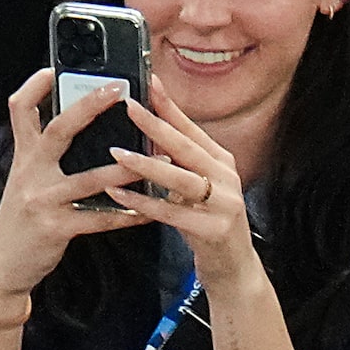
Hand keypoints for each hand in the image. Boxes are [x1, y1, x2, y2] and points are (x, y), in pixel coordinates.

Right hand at [0, 69, 146, 309]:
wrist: (2, 263)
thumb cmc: (26, 217)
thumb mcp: (29, 179)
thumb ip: (47, 155)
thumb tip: (81, 126)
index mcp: (26, 156)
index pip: (21, 110)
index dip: (34, 86)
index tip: (55, 67)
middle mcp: (30, 172)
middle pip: (57, 131)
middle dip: (87, 108)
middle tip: (118, 90)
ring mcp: (41, 200)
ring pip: (87, 179)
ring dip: (126, 169)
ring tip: (158, 158)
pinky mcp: (55, 228)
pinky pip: (98, 219)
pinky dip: (126, 214)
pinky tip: (150, 212)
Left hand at [97, 77, 261, 286]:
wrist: (234, 267)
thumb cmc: (207, 221)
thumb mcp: (198, 185)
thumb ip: (179, 159)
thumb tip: (146, 125)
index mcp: (222, 162)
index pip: (192, 128)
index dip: (169, 105)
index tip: (147, 82)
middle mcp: (227, 178)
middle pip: (188, 148)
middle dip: (156, 126)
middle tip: (127, 107)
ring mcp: (224, 204)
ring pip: (181, 179)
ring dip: (147, 165)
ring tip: (115, 152)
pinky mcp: (214, 230)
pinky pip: (172, 213)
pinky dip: (143, 203)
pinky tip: (118, 195)